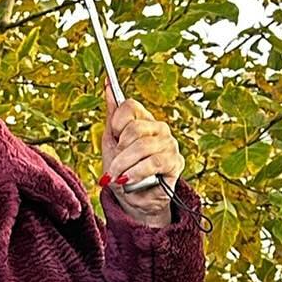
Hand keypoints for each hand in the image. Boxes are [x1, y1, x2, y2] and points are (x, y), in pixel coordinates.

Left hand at [101, 74, 184, 226]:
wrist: (132, 198)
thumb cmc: (122, 169)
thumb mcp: (111, 141)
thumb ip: (113, 114)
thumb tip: (107, 83)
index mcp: (143, 120)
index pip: (130, 106)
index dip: (117, 122)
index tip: (114, 137)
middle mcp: (159, 129)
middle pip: (135, 128)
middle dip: (119, 151)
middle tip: (114, 165)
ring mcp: (169, 144)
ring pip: (142, 146)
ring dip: (124, 165)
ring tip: (117, 177)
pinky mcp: (175, 162)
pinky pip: (154, 162)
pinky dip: (136, 172)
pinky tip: (128, 180)